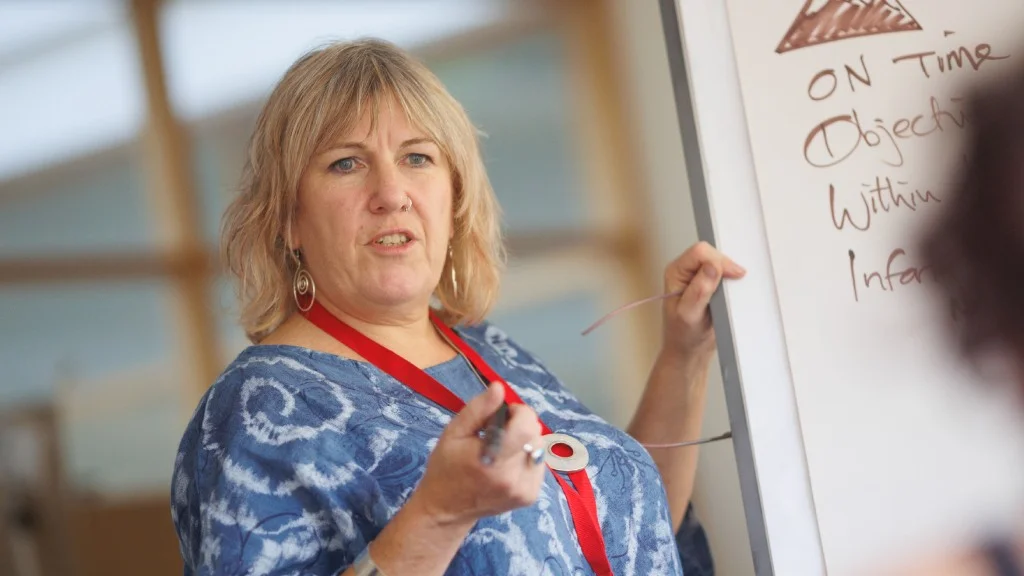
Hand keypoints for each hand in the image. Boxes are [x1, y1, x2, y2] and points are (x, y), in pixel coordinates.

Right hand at [412, 382, 546, 526]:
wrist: (446, 510)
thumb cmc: (446, 467)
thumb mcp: (454, 432)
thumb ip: (478, 409)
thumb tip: (500, 388)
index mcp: (492, 460)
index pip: (527, 425)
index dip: (519, 412)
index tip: (503, 414)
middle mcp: (513, 477)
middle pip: (536, 435)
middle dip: (521, 425)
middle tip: (498, 432)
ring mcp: (524, 490)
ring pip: (540, 448)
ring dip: (525, 442)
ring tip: (502, 450)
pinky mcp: (530, 497)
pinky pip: (539, 464)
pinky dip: (527, 458)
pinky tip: (508, 463)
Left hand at [661, 241, 745, 361]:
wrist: (689, 349)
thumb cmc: (683, 335)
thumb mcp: (689, 315)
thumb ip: (699, 291)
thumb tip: (711, 268)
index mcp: (675, 273)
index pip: (699, 253)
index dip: (718, 261)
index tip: (732, 275)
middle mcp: (685, 270)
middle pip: (711, 253)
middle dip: (725, 266)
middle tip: (735, 283)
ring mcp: (697, 276)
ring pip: (718, 260)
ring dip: (729, 272)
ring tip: (731, 290)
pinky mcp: (708, 282)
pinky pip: (723, 272)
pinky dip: (731, 279)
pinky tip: (731, 291)